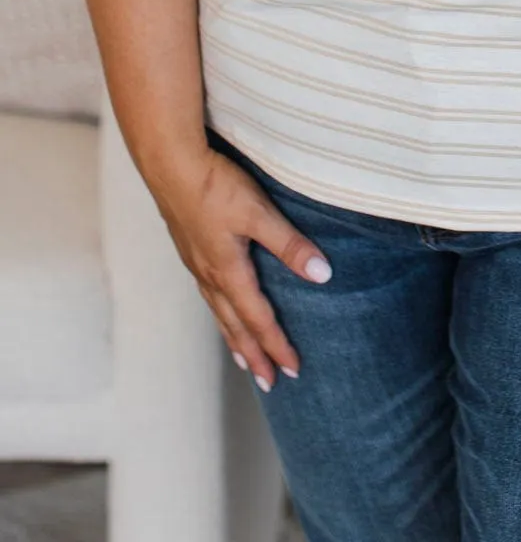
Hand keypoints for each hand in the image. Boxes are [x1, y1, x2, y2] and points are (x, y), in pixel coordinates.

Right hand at [148, 145, 331, 389]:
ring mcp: (196, 263)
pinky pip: (208, 294)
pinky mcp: (190, 248)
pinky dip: (220, 313)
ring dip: (234, 338)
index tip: (293, 371)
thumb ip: (289, 244)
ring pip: (219, 312)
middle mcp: (209, 275)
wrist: (171, 164)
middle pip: (235, 325)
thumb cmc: (215, 186)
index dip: (277, 346)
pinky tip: (222, 307)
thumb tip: (322, 275)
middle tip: (270, 384)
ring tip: (245, 359)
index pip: (258, 319)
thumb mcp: (259, 213)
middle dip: (254, 355)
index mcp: (228, 271)